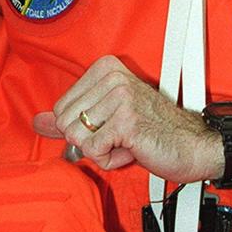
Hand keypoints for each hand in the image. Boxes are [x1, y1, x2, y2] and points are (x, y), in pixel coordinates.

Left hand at [32, 55, 223, 183]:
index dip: (83, 127)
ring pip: (78, 140)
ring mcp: (119, 98)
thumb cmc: (154, 131)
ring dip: (103, 151)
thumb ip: (70, 119)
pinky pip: (94, 153)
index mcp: (105, 69)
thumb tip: (39, 121)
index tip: (112, 124)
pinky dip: (111, 161)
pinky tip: (132, 149)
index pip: (61, 108)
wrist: (192, 145)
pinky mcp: (125, 122)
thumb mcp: (107, 118)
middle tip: (121, 135)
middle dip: (90, 141)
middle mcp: (112, 78)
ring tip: (127, 141)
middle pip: (66, 124)